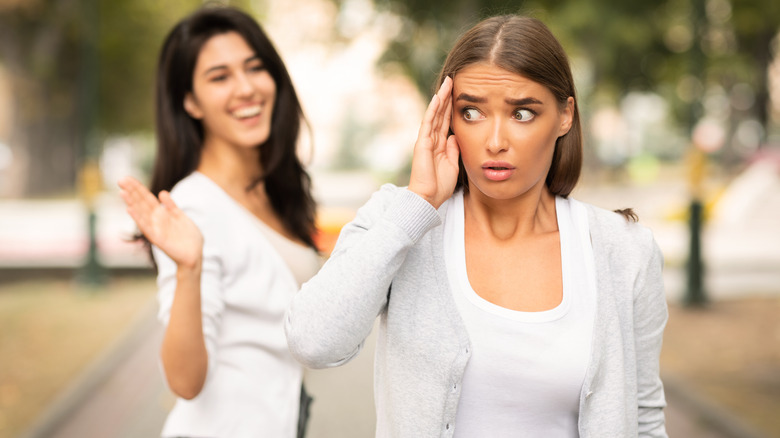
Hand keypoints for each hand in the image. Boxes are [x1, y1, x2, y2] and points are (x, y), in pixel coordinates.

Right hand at [118, 176, 202, 269]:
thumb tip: (162, 192)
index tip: (127, 178)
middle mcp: (156, 221)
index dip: (138, 188)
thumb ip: (171, 206)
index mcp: (162, 214)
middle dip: (132, 192)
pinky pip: (147, 228)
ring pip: (142, 214)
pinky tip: (130, 210)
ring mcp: (156, 229)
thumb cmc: (188, 237)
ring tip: (122, 193)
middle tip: (121, 180)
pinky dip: (138, 219)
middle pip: (142, 203)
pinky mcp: (159, 239)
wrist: (195, 255)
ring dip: (132, 203)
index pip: (147, 198)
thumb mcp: (180, 217)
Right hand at [408, 76, 459, 208]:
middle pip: (440, 114)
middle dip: (446, 97)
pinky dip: (433, 109)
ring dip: (441, 98)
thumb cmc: (439, 186)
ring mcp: (426, 140)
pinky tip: (438, 97)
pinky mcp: (422, 143)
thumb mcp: (453, 165)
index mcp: (440, 145)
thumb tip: (456, 136)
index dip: (452, 107)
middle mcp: (431, 140)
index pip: (446, 121)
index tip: (459, 93)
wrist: (428, 198)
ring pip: (434, 114)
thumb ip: (454, 150)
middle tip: (453, 80)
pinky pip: (428, 122)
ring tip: (448, 82)